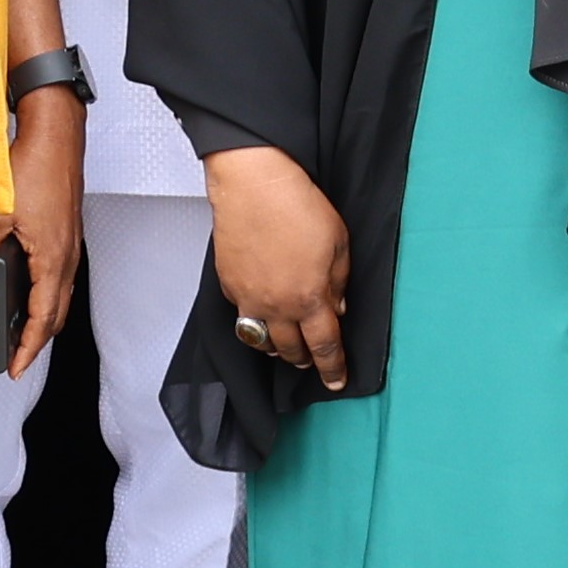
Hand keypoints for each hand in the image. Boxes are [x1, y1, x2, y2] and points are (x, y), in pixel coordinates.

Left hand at [0, 90, 88, 377]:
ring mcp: (70, 243)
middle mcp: (67, 255)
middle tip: (17, 355)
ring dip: (43, 315)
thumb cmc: (36, 167)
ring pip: (59, 294)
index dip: (27, 348)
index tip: (16, 367)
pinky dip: (46, 291)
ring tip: (21, 327)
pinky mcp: (67, 230)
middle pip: (56, 313)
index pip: (41, 319)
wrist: (56, 135)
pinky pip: (59, 273)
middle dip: (37, 339)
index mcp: (52, 259)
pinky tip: (28, 285)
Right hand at [207, 145, 348, 387]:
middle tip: (311, 360)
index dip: (332, 367)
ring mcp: (249, 299)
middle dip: (304, 359)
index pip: (324, 345)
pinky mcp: (229, 285)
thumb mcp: (339, 244)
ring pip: (262, 341)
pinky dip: (254, 319)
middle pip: (291, 350)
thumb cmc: (299, 207)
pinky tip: (261, 310)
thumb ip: (339, 282)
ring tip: (286, 344)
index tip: (336, 380)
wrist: (255, 187)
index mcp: (310, 298)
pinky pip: (242, 315)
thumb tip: (337, 308)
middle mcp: (277, 307)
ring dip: (277, 346)